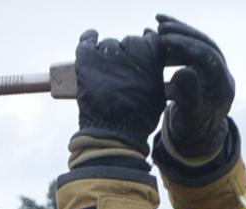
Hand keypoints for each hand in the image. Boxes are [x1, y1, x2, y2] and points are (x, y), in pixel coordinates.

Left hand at [73, 27, 164, 151]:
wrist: (114, 131)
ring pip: (109, 45)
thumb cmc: (139, 118)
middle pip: (128, 43)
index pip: (150, 40)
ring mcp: (108, 52)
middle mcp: (131, 49)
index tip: (141, 56)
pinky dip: (88, 39)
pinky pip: (87, 40)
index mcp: (152, 56)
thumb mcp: (158, 95)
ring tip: (106, 72)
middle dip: (127, 55)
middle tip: (121, 73)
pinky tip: (90, 39)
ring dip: (108, 55)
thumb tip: (153, 65)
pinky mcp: (88, 58)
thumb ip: (156, 74)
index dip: (145, 48)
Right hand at [156, 15, 233, 159]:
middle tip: (161, 27)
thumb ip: (188, 95)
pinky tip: (157, 32)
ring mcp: (212, 70)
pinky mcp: (202, 68)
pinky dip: (176, 39)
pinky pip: (190, 48)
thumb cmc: (192, 131)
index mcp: (223, 86)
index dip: (188, 46)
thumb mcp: (189, 116)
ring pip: (198, 43)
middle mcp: (221, 74)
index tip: (166, 39)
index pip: (209, 57)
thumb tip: (184, 71)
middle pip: (206, 45)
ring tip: (158, 24)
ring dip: (179, 32)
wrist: (195, 138)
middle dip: (184, 34)